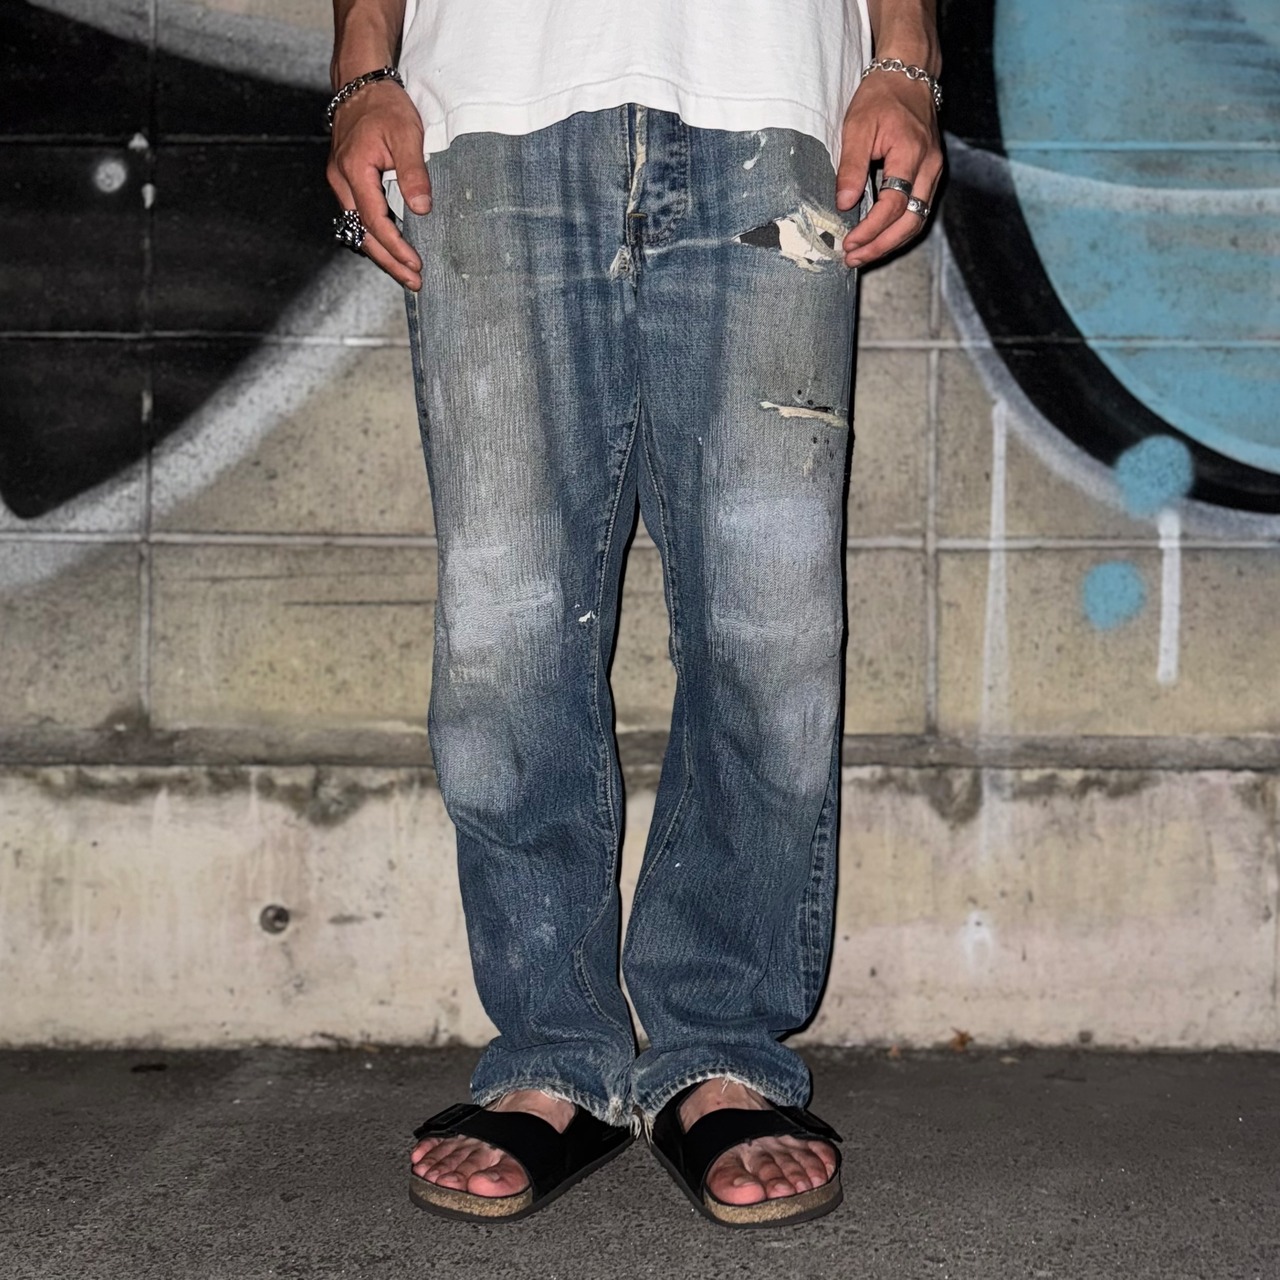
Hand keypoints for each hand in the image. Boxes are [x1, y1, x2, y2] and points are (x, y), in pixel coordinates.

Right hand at [326, 81, 431, 289]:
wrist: (361, 85)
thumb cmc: (384, 106)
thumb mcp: (407, 135)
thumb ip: (414, 174)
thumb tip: (422, 209)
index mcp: (354, 171)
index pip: (375, 222)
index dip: (396, 248)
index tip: (415, 265)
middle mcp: (341, 181)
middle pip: (363, 235)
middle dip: (389, 262)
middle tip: (413, 282)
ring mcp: (341, 183)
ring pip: (358, 230)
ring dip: (381, 253)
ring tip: (405, 272)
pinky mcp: (346, 182)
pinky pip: (359, 217)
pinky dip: (376, 236)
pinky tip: (393, 248)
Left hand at [835, 69, 943, 268]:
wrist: (909, 73)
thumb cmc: (881, 96)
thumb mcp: (857, 126)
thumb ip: (851, 167)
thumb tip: (843, 204)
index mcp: (911, 153)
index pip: (893, 205)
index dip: (870, 229)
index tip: (849, 242)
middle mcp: (930, 166)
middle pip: (912, 221)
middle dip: (882, 245)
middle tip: (854, 258)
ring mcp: (934, 170)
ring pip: (918, 219)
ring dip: (891, 242)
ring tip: (863, 254)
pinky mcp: (930, 173)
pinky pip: (918, 209)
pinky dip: (899, 228)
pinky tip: (878, 236)